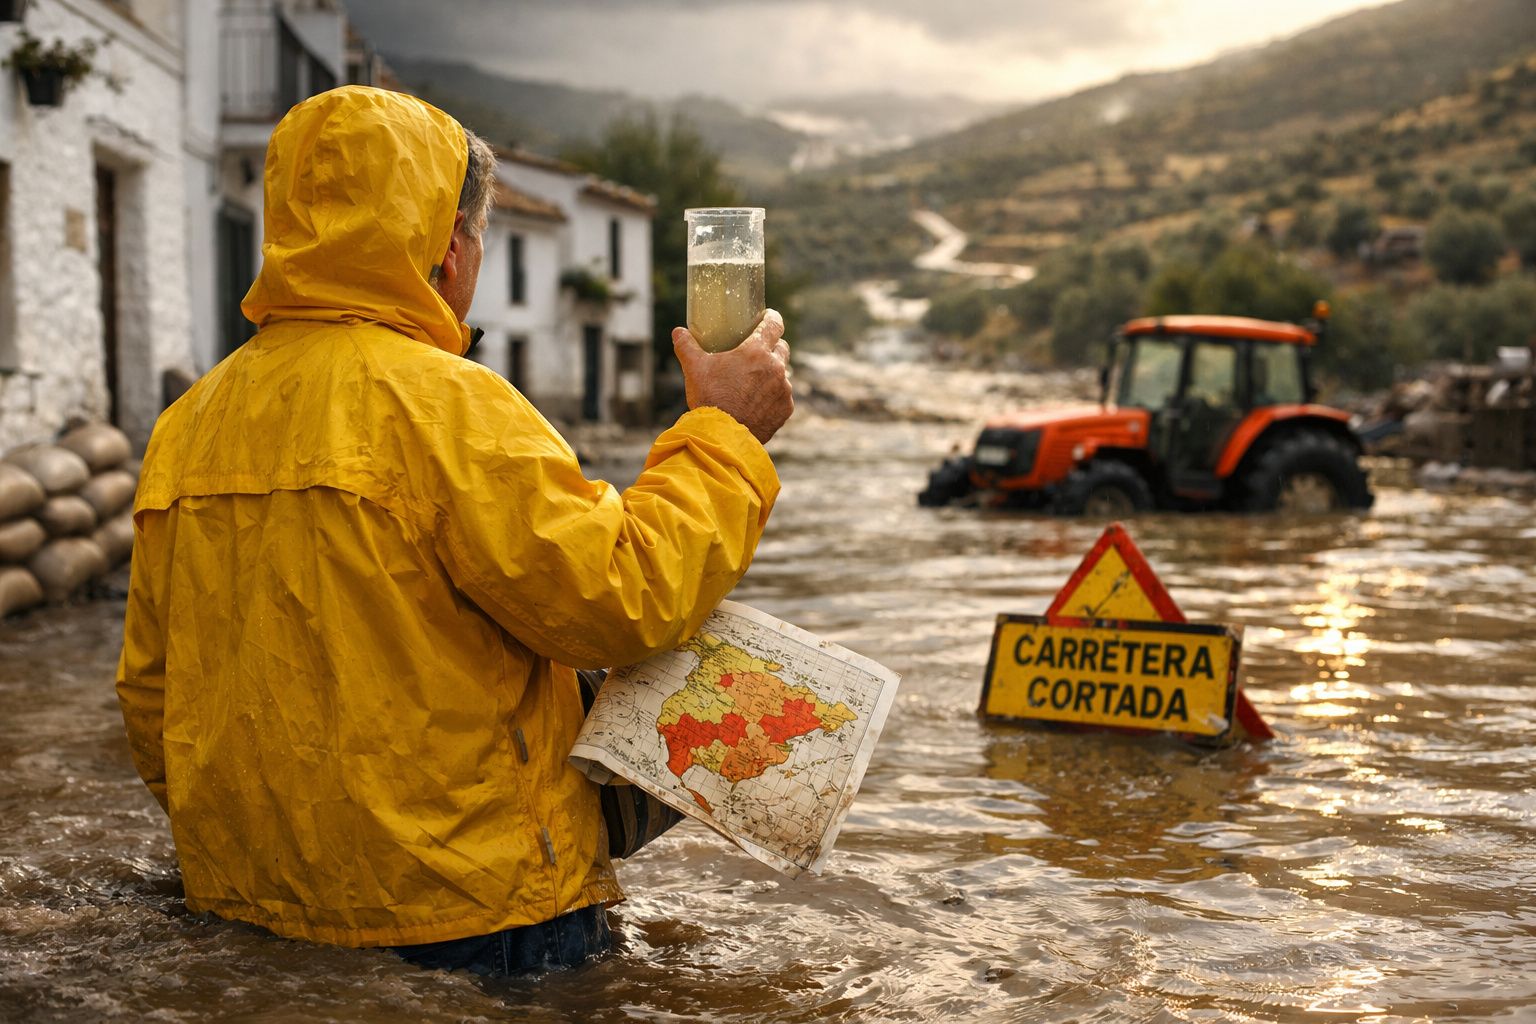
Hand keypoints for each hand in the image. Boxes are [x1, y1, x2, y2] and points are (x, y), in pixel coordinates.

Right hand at [672, 309, 793, 444]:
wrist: (721, 436)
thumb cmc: (709, 398)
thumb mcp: (694, 368)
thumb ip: (686, 346)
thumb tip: (678, 332)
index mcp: (756, 352)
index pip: (774, 324)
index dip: (772, 318)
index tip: (768, 317)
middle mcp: (775, 368)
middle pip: (782, 348)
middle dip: (772, 346)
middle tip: (758, 352)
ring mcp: (783, 390)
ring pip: (783, 374)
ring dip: (772, 374)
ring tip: (754, 382)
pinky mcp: (785, 409)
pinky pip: (783, 397)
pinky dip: (773, 396)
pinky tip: (758, 401)